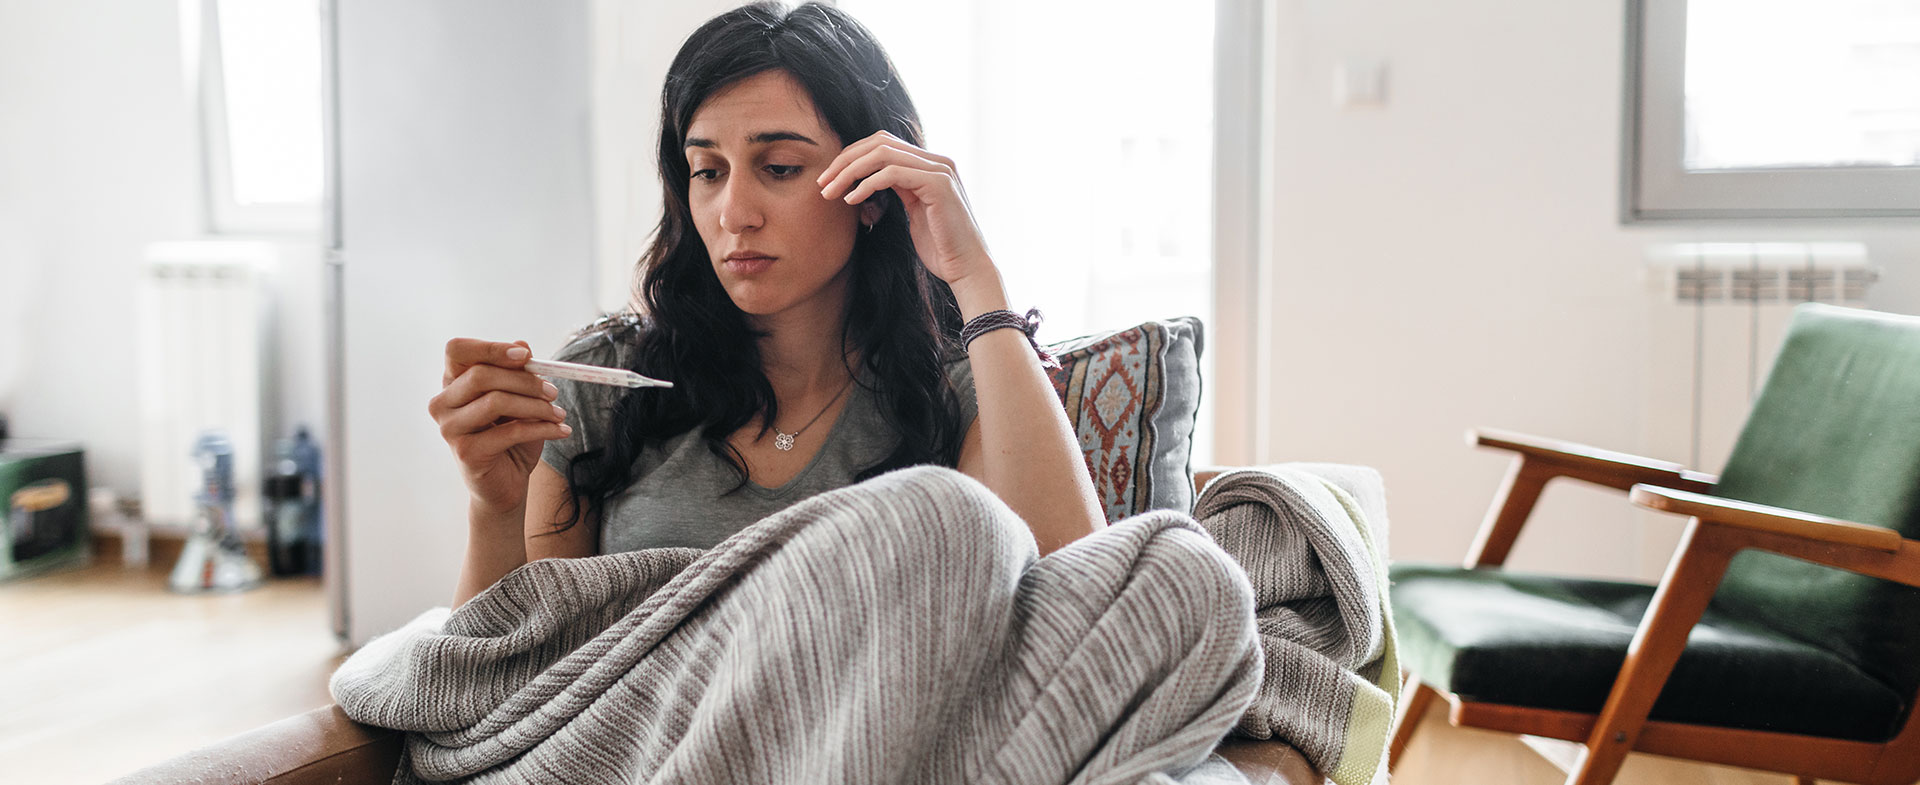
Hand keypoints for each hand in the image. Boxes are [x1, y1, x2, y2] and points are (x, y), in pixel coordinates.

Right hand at [427, 338, 569, 516]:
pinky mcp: (466, 452)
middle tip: (553, 391)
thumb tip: (522, 345)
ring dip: (536, 405)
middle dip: (525, 381)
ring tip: (558, 414)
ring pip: (495, 401)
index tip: (526, 356)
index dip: (490, 348)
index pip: (457, 350)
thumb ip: (518, 373)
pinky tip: (560, 431)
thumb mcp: (519, 399)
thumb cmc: (511, 437)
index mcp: (452, 383)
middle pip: (480, 375)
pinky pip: (510, 431)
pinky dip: (542, 428)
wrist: (507, 483)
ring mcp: (450, 428)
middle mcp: (443, 403)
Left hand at [816, 130, 996, 290]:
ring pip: (882, 154)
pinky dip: (866, 184)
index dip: (852, 157)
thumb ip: (899, 190)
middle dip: (845, 160)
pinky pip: (892, 173)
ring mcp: (940, 170)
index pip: (884, 144)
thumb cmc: (941, 248)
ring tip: (830, 191)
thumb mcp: (914, 212)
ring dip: (850, 171)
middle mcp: (937, 161)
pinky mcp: (938, 184)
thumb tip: (868, 181)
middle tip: (822, 182)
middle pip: (879, 142)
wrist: (968, 269)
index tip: (830, 179)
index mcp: (931, 165)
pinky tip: (852, 200)